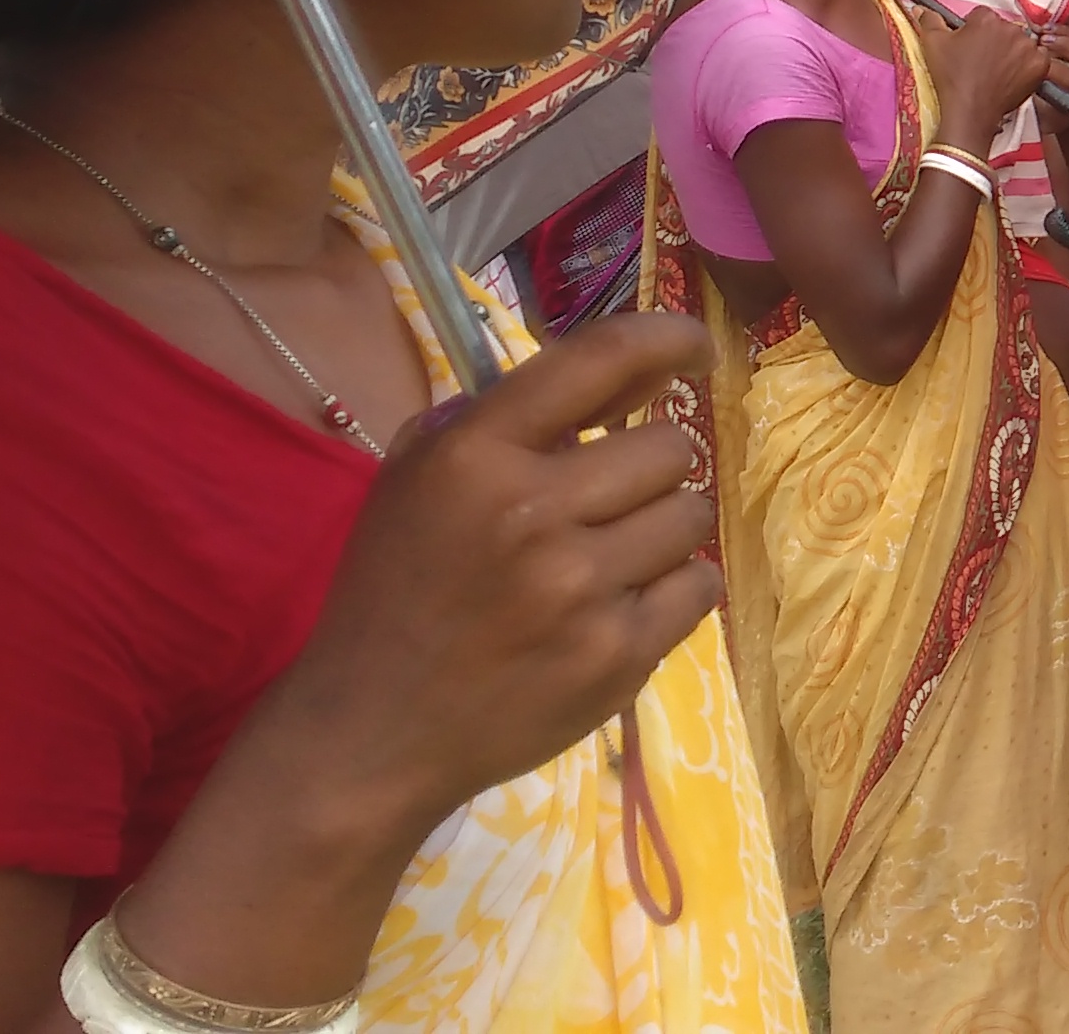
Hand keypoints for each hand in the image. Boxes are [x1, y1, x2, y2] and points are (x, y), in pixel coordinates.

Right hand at [246, 315, 723, 840]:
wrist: (371, 730)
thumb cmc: (396, 593)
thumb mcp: (416, 480)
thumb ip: (503, 419)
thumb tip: (623, 378)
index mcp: (475, 455)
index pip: (601, 358)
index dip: (668, 338)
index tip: (696, 348)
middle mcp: (532, 511)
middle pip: (670, 448)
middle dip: (648, 469)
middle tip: (606, 505)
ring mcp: (579, 587)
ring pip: (691, 515)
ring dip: (662, 531)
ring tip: (607, 561)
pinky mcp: (617, 654)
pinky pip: (697, 587)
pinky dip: (671, 594)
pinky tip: (618, 609)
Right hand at [921, 6, 1053, 132]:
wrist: (970, 110)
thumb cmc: (951, 77)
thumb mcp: (933, 44)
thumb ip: (929, 20)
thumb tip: (921, 8)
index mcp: (986, 19)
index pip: (982, 16)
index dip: (973, 30)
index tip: (969, 45)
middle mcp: (1011, 28)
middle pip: (1003, 28)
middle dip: (994, 39)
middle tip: (981, 60)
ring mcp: (1028, 47)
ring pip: (1021, 42)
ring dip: (1012, 51)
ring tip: (997, 70)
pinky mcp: (1040, 65)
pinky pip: (1038, 58)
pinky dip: (1029, 65)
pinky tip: (1014, 75)